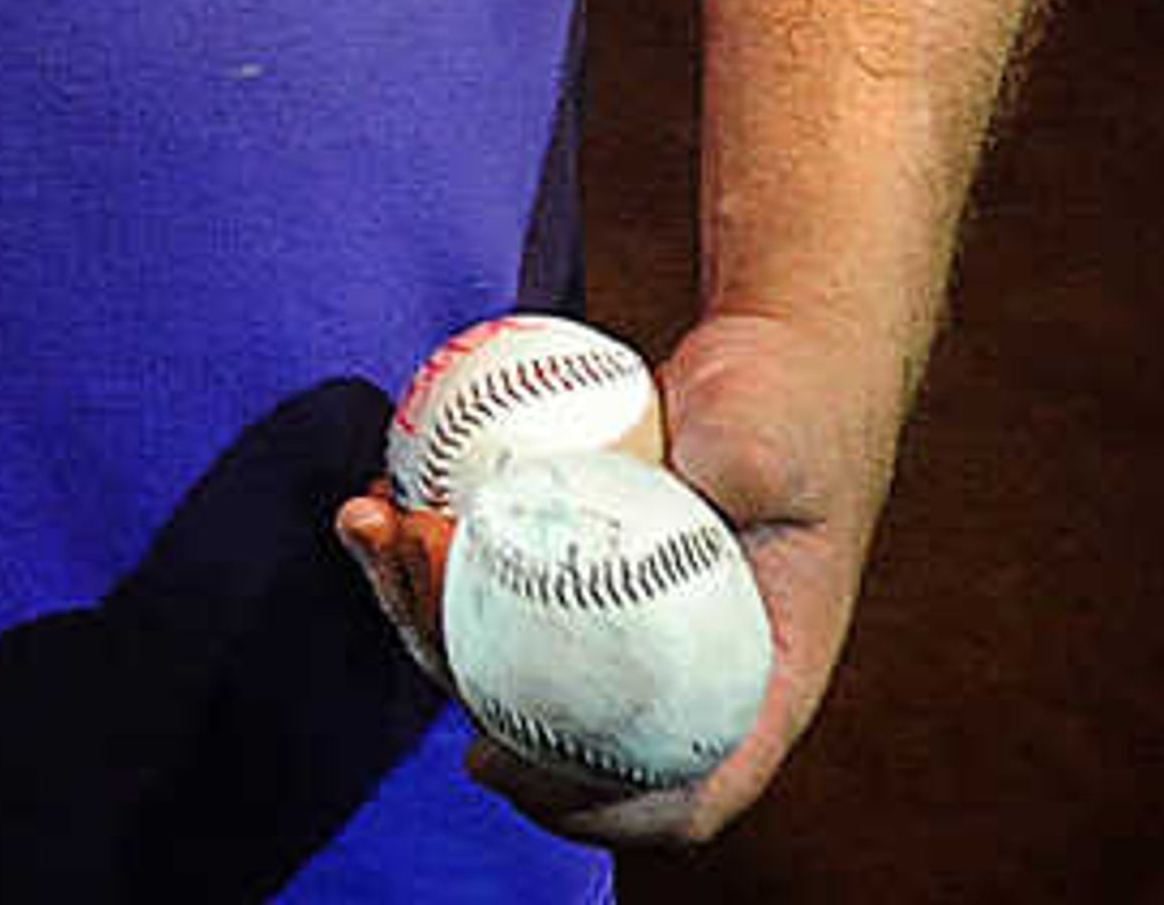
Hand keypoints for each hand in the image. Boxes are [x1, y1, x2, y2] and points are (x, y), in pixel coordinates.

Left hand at [333, 306, 904, 853]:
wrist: (773, 352)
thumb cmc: (792, 403)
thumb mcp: (780, 435)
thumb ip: (749, 465)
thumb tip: (701, 482)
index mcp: (750, 690)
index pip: (682, 798)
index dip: (592, 810)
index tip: (501, 763)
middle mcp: (673, 679)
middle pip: (560, 734)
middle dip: (464, 684)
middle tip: (408, 594)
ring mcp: (612, 627)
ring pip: (505, 660)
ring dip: (421, 610)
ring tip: (371, 527)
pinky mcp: (570, 568)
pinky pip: (493, 584)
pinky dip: (428, 554)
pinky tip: (380, 495)